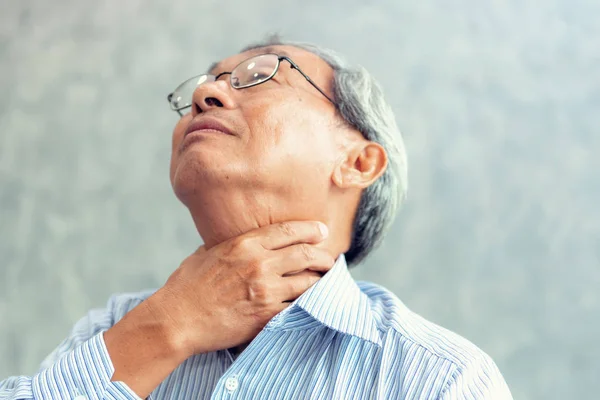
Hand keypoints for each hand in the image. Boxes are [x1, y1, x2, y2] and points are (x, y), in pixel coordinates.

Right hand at [155, 220, 334, 355]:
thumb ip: (228, 245)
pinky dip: (308, 303)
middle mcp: (258, 263)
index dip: (310, 229)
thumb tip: (239, 241)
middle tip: (330, 258)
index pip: (288, 230)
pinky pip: (298, 306)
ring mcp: (265, 290)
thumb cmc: (186, 287)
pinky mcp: (266, 314)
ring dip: (321, 280)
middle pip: (305, 253)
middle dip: (323, 255)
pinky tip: (313, 302)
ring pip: (308, 281)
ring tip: (326, 280)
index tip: (321, 230)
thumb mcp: (206, 254)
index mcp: (244, 244)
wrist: (176, 320)